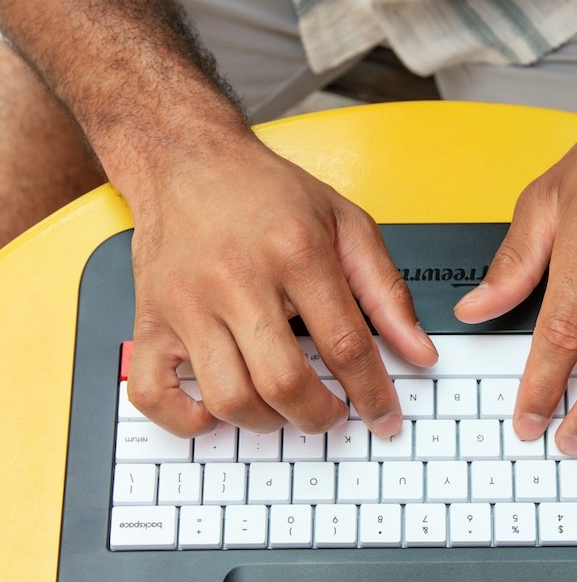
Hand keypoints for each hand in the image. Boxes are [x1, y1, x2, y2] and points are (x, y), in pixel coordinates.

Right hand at [126, 132, 436, 436]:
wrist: (184, 158)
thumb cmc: (266, 193)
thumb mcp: (346, 224)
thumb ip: (388, 292)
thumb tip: (420, 352)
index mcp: (295, 252)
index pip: (345, 345)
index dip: (372, 394)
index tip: (384, 418)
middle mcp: (237, 279)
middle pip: (284, 383)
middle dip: (320, 416)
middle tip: (331, 414)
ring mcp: (187, 303)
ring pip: (228, 397)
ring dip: (267, 423)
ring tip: (283, 409)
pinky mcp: (151, 319)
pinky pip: (155, 394)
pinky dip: (187, 422)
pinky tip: (216, 413)